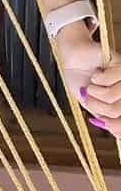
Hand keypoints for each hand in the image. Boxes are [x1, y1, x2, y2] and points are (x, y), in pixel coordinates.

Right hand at [56, 22, 120, 137]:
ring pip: (113, 96)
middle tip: (89, 97)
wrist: (74, 58)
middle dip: (98, 106)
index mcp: (120, 100)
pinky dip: (97, 79)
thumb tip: (113, 131)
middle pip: (118, 111)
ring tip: (91, 84)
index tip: (102, 124)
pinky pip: (109, 80)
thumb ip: (102, 117)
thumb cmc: (82, 79)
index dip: (115, 127)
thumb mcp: (91, 104)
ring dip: (95, 92)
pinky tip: (97, 73)